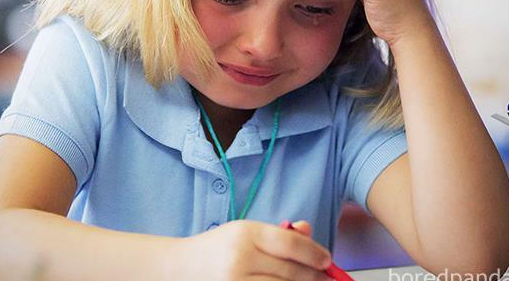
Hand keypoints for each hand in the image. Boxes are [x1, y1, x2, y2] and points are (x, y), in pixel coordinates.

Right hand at [168, 219, 331, 280]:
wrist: (180, 268)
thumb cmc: (218, 248)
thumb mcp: (246, 232)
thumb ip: (279, 233)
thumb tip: (309, 232)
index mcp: (245, 233)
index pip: (290, 243)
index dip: (314, 253)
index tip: (327, 260)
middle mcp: (240, 258)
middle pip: (290, 271)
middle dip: (314, 276)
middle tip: (327, 278)